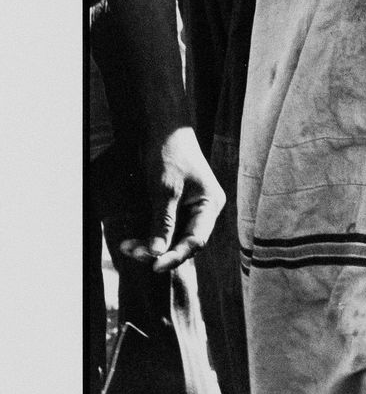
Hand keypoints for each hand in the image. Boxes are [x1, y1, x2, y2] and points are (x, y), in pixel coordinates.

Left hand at [120, 125, 225, 272]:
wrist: (163, 126)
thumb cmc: (169, 153)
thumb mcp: (165, 190)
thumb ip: (162, 222)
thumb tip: (157, 253)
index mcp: (210, 205)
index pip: (196, 240)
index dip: (176, 255)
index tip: (154, 266)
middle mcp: (204, 209)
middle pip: (184, 241)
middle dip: (159, 251)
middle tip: (133, 254)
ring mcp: (191, 207)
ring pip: (173, 236)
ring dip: (151, 244)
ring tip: (127, 247)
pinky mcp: (177, 205)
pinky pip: (165, 227)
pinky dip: (150, 234)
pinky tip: (132, 240)